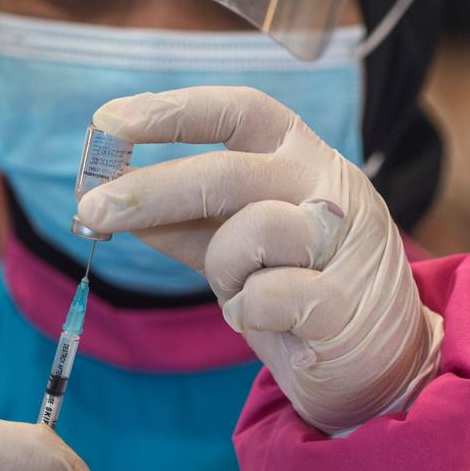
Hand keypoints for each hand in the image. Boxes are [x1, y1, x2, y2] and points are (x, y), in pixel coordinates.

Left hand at [77, 87, 442, 434]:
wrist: (379, 361)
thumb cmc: (299, 287)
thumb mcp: (238, 244)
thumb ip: (186, 221)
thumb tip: (111, 200)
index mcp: (302, 157)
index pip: (239, 109)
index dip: (173, 111)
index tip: (109, 121)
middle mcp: (328, 186)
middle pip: (226, 172)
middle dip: (150, 191)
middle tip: (90, 209)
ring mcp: (344, 240)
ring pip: (248, 234)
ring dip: (224, 270)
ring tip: (244, 291)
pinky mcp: (345, 302)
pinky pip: (263, 297)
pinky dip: (249, 313)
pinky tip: (272, 319)